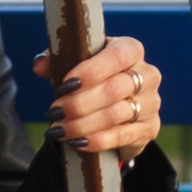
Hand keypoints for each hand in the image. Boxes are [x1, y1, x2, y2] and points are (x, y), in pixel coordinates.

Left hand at [38, 33, 157, 159]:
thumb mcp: (76, 64)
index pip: (118, 56)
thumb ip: (57, 60)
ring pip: (116, 114)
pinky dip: (97, 140)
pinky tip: (76, 142)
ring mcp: (151, 102)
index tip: (65, 84)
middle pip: (115, 89)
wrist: (116, 106)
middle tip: (54, 111)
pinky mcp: (149, 128)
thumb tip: (39, 65)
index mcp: (131, 50)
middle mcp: (147, 74)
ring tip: (58, 129)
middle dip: (79, 103)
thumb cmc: (94, 77)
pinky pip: (122, 136)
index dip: (91, 70)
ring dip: (83, 124)